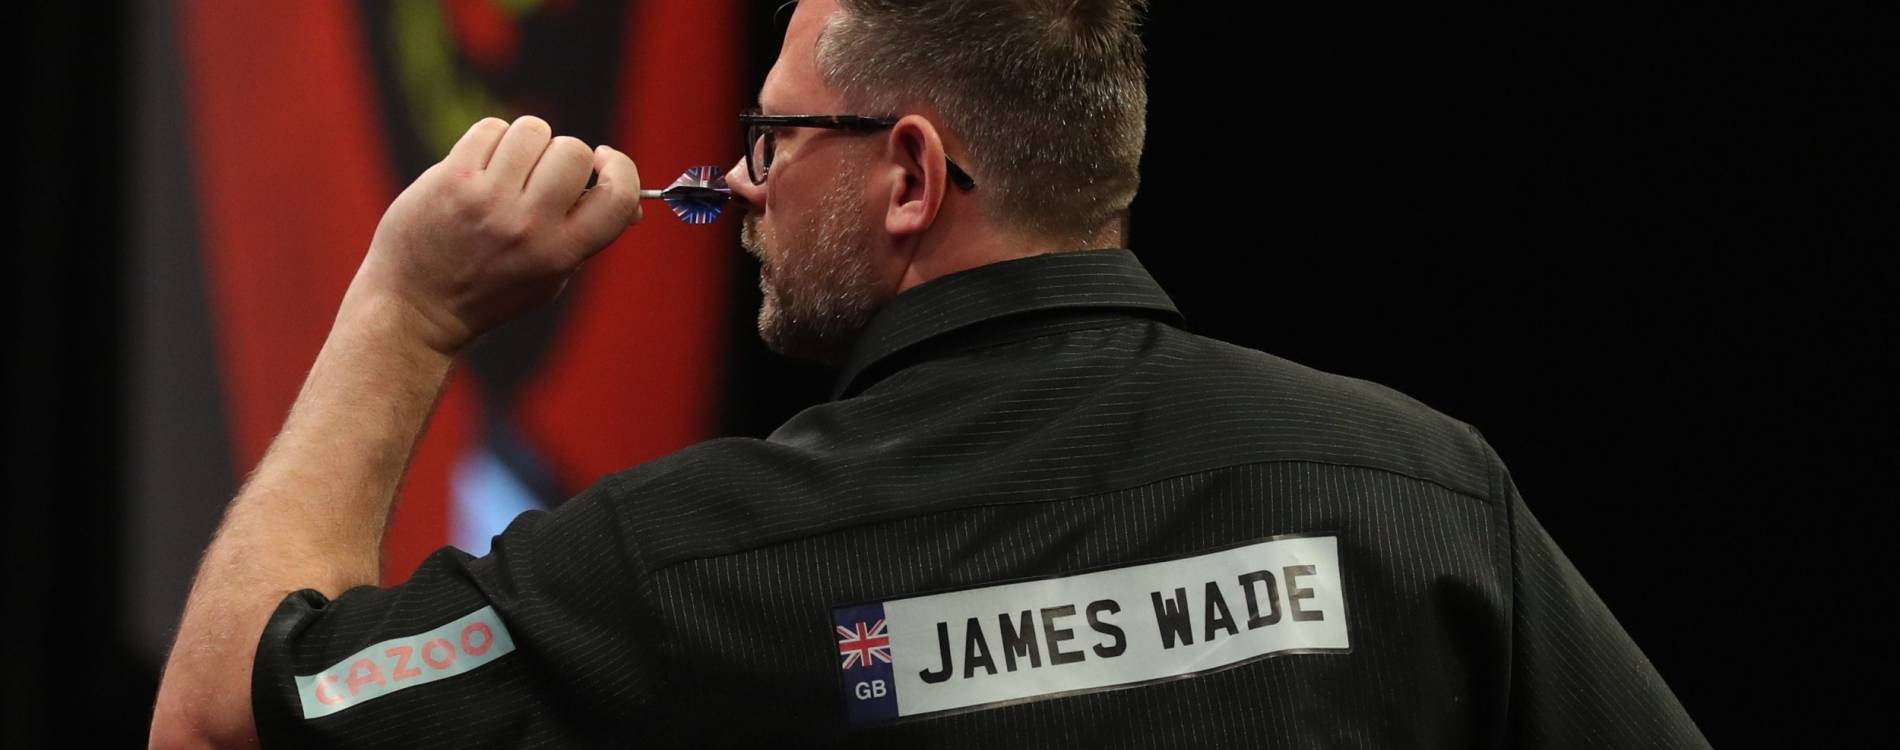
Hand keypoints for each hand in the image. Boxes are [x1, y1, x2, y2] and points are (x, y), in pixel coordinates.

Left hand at [343, 115, 641, 354]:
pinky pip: (491, 128)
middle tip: (541, 174)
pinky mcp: (452, 178)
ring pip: (533, 130)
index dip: (621, 169)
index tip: (605, 161)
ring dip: (525, 143)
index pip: (618, 196)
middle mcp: (528, 226)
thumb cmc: (490, 291)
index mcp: (562, 252)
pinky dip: (490, 141)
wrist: (415, 306)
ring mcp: (488, 200)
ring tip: (506, 170)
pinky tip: (478, 168)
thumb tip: (632, 204)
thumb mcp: (550, 278)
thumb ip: (588, 239)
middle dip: (563, 154)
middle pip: (573, 151)